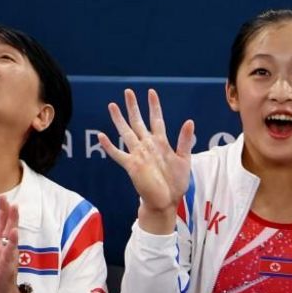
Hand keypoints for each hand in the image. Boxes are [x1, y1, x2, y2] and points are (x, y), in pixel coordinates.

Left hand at [0, 196, 21, 292]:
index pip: (0, 226)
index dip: (0, 212)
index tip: (1, 198)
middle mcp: (6, 248)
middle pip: (6, 227)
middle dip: (7, 212)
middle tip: (6, 197)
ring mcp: (9, 256)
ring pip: (11, 237)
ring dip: (12, 222)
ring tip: (14, 209)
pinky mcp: (8, 266)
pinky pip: (10, 253)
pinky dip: (12, 243)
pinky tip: (13, 233)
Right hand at [99, 89, 194, 220]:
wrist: (166, 201)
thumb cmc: (176, 183)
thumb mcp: (184, 159)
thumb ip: (185, 140)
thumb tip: (190, 121)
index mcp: (161, 143)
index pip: (156, 120)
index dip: (154, 106)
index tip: (151, 92)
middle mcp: (147, 146)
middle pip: (138, 122)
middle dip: (133, 107)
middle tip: (127, 91)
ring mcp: (138, 154)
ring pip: (126, 133)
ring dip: (119, 120)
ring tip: (112, 105)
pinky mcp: (131, 166)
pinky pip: (118, 154)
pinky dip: (109, 146)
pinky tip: (101, 136)